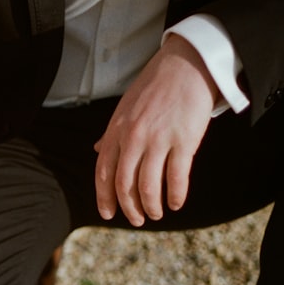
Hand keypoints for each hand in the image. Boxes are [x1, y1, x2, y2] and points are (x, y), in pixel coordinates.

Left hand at [93, 34, 218, 225]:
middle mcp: (134, 137)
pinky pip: (177, 177)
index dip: (104, 197)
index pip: (104, 172)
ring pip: (148, 185)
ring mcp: (158, 139)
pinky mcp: (184, 141)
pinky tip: (176, 203)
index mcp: (117, 130)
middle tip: (137, 219)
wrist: (187, 65)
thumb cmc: (155, 87)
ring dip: (151, 206)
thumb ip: (111, 133)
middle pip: (124, 183)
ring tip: (157, 214)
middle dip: (129, 207)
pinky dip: (176, 195)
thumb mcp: (125, 108)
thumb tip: (96, 150)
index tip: (109, 214)